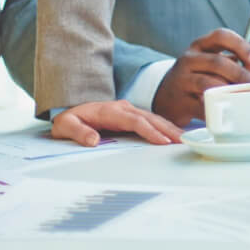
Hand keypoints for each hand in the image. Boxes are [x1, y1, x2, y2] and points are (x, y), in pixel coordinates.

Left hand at [51, 100, 183, 146]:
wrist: (70, 111)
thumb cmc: (70, 120)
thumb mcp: (66, 126)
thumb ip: (79, 132)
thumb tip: (93, 140)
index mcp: (110, 111)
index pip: (135, 120)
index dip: (150, 130)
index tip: (162, 140)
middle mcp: (123, 108)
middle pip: (150, 118)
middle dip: (167, 129)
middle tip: (182, 140)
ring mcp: (128, 111)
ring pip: (153, 118)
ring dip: (169, 128)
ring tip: (183, 139)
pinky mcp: (131, 116)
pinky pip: (151, 121)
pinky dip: (164, 127)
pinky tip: (173, 134)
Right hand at [153, 29, 249, 125]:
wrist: (166, 96)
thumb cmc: (196, 76)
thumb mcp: (211, 63)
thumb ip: (233, 62)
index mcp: (200, 46)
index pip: (221, 36)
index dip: (240, 45)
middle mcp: (189, 59)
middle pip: (217, 62)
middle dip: (240, 74)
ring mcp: (181, 80)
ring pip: (207, 84)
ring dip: (228, 91)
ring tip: (241, 98)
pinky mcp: (179, 101)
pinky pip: (201, 106)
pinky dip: (216, 109)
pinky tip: (225, 111)